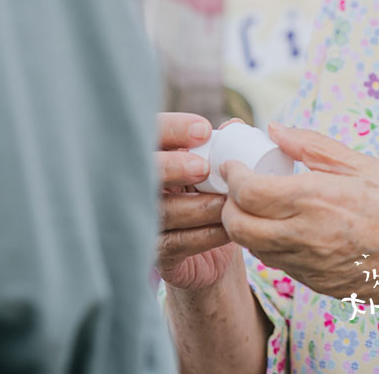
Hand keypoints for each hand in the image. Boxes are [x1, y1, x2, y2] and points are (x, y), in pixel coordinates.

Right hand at [155, 112, 238, 290]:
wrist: (214, 252)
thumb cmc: (215, 197)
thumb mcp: (219, 168)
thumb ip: (225, 144)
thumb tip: (234, 126)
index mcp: (159, 156)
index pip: (153, 134)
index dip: (173, 129)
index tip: (204, 131)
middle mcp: (144, 186)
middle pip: (145, 172)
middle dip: (173, 167)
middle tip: (203, 168)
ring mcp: (146, 221)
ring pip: (163, 211)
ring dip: (198, 206)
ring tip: (225, 202)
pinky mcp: (158, 252)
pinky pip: (177, 242)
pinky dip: (205, 234)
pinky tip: (226, 228)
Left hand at [221, 123, 378, 299]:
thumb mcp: (366, 164)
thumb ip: (314, 148)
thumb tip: (275, 129)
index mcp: (318, 201)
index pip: (248, 193)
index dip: (233, 175)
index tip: (235, 162)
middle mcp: (307, 239)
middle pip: (239, 228)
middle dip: (230, 204)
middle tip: (242, 183)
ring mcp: (313, 268)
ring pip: (257, 250)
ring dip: (250, 226)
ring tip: (269, 201)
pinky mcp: (322, 285)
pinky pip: (284, 264)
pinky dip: (276, 243)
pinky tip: (297, 224)